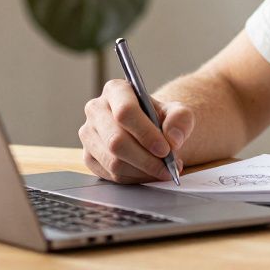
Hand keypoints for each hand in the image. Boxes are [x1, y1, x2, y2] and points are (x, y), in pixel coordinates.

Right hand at [79, 79, 194, 182]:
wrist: (149, 130)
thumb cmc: (160, 118)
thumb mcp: (177, 112)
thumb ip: (181, 119)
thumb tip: (173, 139)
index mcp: (116, 90)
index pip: (125, 112)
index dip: (146, 134)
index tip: (165, 149)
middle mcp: (96, 110)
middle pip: (116, 141)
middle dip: (146, 159)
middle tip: (167, 167)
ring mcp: (88, 134)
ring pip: (113, 161)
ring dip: (142, 171)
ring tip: (163, 170)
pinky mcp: (88, 156)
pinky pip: (110, 175)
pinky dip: (134, 178)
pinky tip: (148, 173)